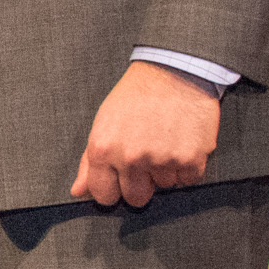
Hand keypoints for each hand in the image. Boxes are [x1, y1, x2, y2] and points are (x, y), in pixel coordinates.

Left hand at [72, 60, 221, 207]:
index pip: (104, 195)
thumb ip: (90, 162)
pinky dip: (187, 165)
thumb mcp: (104, 122)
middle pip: (136, 198)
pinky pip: (188, 179)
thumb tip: (78, 192)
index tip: (120, 181)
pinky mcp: (190, 158)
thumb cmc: (136, 95)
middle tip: (147, 158)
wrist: (174, 70)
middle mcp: (131, 157)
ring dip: (166, 170)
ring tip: (165, 140)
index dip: (113, 190)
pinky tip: (181, 142)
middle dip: (141, 184)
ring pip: (165, 186)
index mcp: (104, 149)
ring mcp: (162, 159)